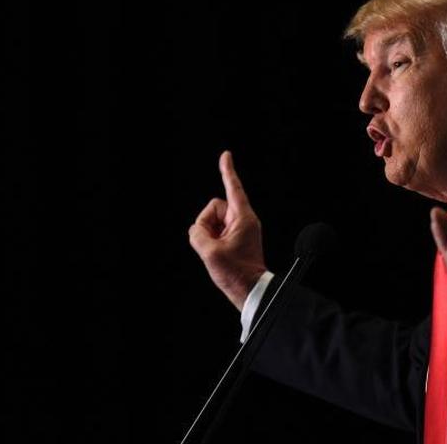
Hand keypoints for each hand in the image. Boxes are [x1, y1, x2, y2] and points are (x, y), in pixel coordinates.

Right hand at [188, 150, 267, 310]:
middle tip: (211, 245)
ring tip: (217, 252)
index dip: (227, 170)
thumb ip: (197, 234)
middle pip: (214, 208)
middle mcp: (243, 219)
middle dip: (206, 223)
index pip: (233, 188)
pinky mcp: (235, 238)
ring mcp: (239, 229)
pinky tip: (217, 254)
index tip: (226, 155)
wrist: (249, 291)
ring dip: (208, 234)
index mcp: (243, 217)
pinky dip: (211, 240)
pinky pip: (215, 231)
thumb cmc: (236, 273)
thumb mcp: (209, 253)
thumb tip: (197, 230)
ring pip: (212, 221)